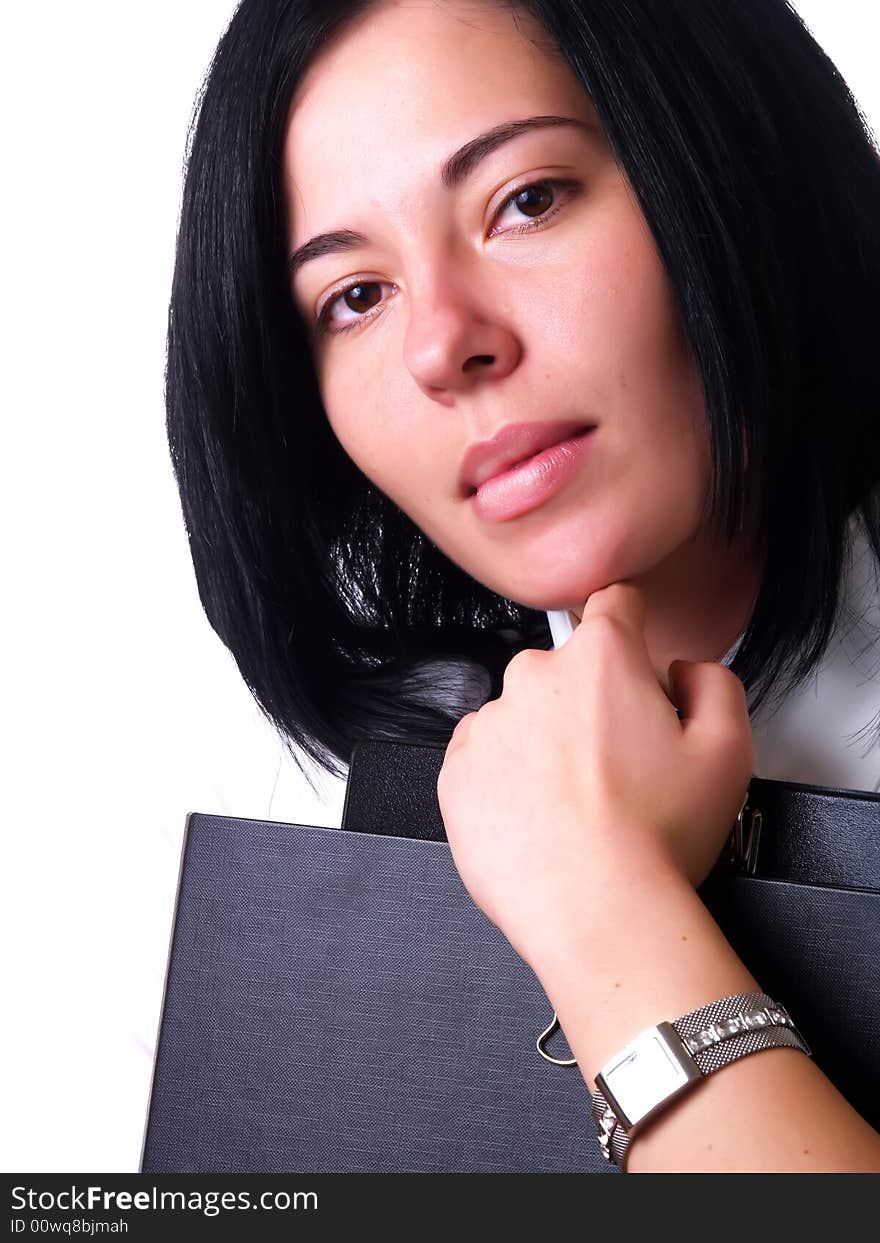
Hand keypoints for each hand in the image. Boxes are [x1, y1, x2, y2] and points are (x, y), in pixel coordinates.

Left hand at [435, 582, 753, 970]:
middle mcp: (534, 677)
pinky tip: (542, 818)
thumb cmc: (658, 838)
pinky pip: (484, 758)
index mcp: (601, 658)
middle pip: (567, 668)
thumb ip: (713, 682)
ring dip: (546, 742)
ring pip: (523, 715)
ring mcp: (488, 724)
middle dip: (591, 702)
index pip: (614, 603)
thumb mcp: (729, 750)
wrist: (596, 911)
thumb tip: (685, 672)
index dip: (633, 632)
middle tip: (620, 765)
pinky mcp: (456, 772)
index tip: (634, 665)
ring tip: (579, 803)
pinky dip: (508, 779)